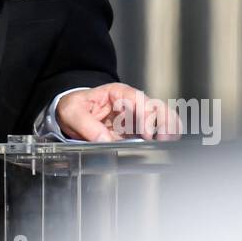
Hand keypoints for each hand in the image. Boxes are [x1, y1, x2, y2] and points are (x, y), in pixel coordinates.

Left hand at [55, 83, 181, 141]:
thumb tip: (104, 140)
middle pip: (157, 107)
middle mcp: (131, 103)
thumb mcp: (72, 112)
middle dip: (165, 122)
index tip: (147, 133)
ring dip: (169, 130)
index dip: (146, 115)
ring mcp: (136, 118)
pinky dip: (165, 137)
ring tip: (168, 144)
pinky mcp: (137, 132)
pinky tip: (165, 146)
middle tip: (163, 140)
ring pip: (163, 118)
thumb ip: (86, 126)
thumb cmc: (74, 107)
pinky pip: (157, 131)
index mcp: (117, 94)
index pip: (138, 99)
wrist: (73, 114)